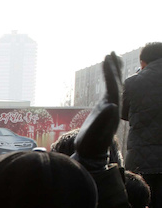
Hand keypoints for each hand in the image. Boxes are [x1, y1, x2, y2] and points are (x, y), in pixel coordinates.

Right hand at [73, 52, 121, 170]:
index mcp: (112, 109)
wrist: (91, 154)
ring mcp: (110, 108)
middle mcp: (113, 106)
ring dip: (114, 72)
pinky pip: (109, 91)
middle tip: (111, 52)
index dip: (110, 73)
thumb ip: (103, 120)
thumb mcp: (95, 134)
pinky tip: (107, 77)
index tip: (106, 59)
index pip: (113, 86)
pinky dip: (109, 81)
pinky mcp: (104, 110)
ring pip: (115, 86)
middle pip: (117, 83)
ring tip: (111, 58)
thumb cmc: (91, 145)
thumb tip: (112, 105)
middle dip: (114, 68)